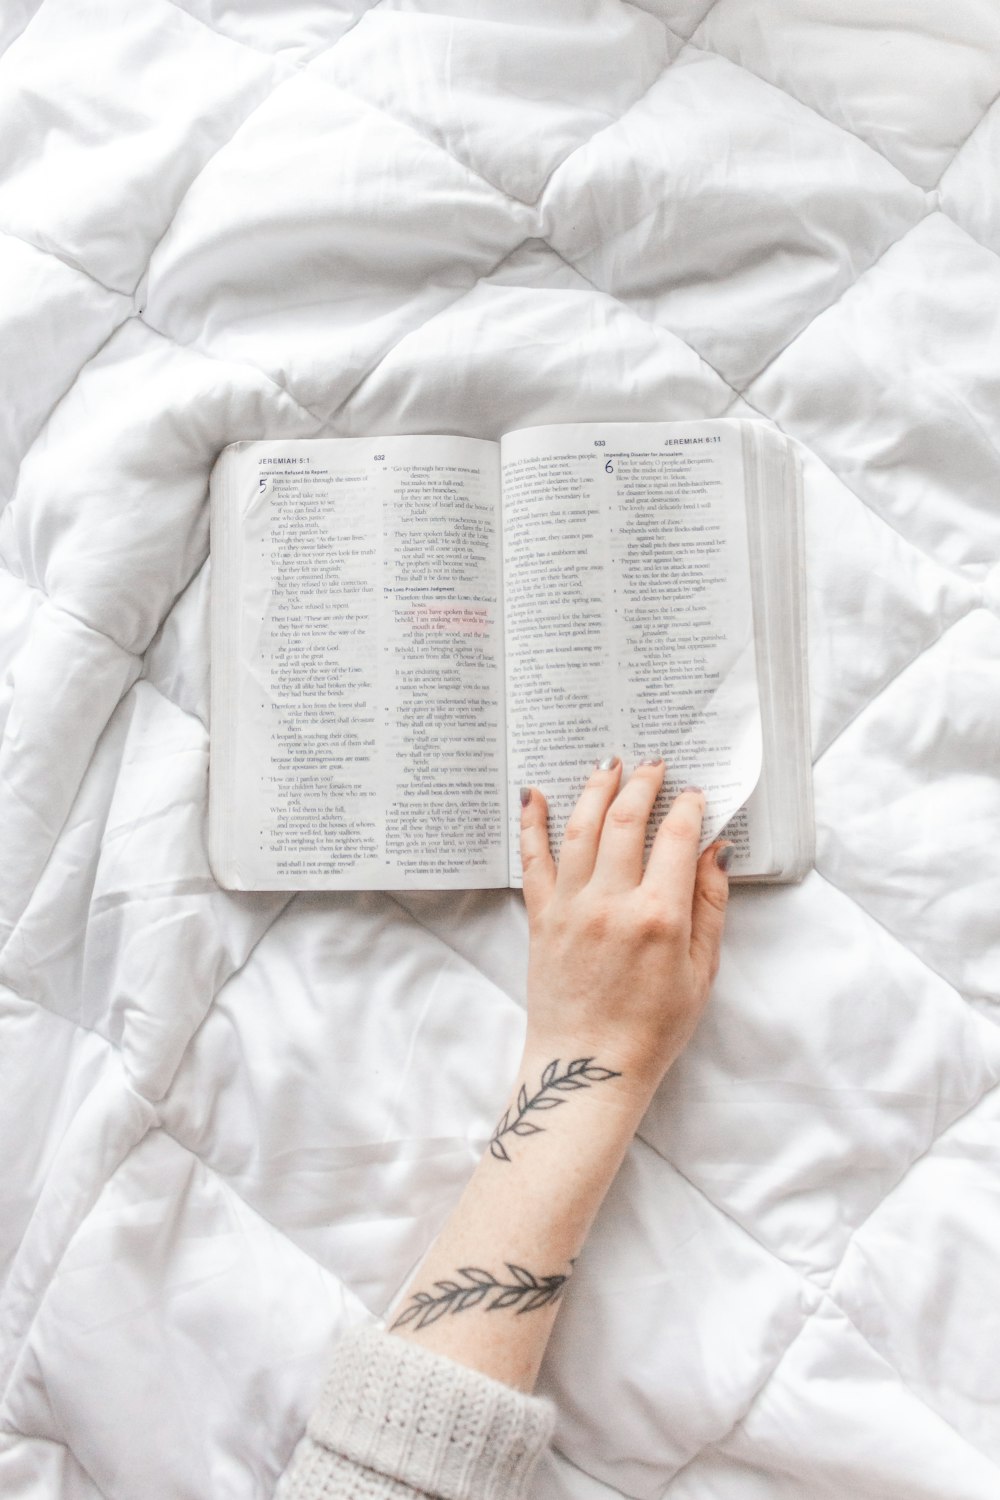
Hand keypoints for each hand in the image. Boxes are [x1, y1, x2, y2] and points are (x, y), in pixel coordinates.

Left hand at [519, 758, 730, 1108]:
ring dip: (595, 789)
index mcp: (659, 917)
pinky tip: (536, 795)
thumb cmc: (652, 1030)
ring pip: (580, 828)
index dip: (686, 806)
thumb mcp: (701, 973)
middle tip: (653, 763)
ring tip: (608, 764)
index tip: (693, 793)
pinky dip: (533, 824)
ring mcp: (570, 907)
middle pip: (625, 820)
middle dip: (642, 783)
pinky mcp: (540, 918)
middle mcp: (611, 903)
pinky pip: (533, 860)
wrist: (587, 1069)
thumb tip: (715, 851)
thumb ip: (709, 907)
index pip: (675, 837)